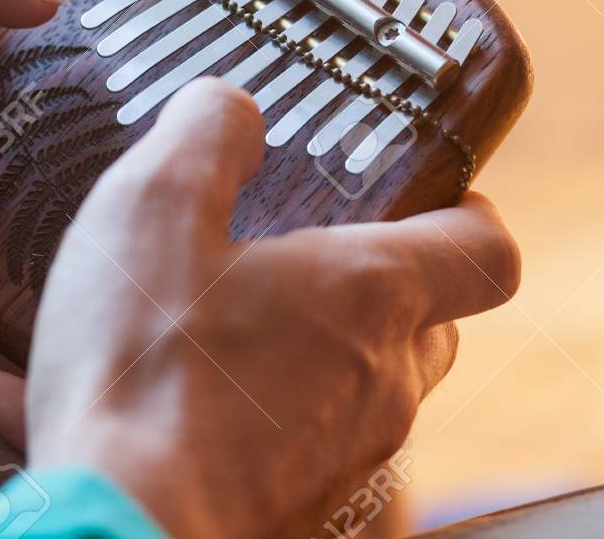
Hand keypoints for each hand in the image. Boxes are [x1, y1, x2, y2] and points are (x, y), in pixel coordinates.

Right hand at [0, 79, 519, 538]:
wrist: (116, 528)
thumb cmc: (141, 369)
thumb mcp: (153, 208)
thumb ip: (206, 134)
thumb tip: (232, 106)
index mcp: (370, 294)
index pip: (487, 253)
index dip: (470, 217)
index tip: (430, 198)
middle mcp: (381, 381)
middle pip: (430, 320)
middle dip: (383, 282)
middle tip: (302, 252)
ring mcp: (346, 455)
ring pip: (367, 385)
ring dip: (316, 348)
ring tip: (223, 325)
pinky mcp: (302, 505)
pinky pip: (302, 440)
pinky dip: (258, 410)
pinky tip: (165, 395)